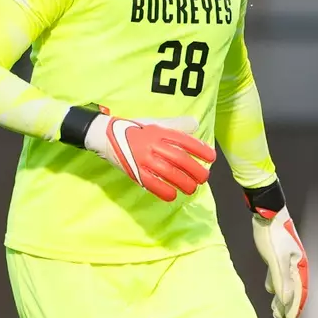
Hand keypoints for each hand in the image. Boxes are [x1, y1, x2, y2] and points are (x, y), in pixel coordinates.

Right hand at [83, 113, 214, 202]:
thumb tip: (196, 124)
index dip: (201, 150)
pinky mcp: (135, 172)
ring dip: (184, 183)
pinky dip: (164, 192)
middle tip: (204, 178)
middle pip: (180, 159)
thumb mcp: (155, 122)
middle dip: (196, 170)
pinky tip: (173, 195)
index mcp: (160, 132)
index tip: (211, 158)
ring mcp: (144, 159)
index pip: (185, 141)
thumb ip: (176, 124)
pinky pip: (152, 184)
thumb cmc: (135, 129)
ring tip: (192, 189)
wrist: (106, 136)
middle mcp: (153, 145)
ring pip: (169, 174)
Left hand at [249, 196, 308, 317]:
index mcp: (298, 265)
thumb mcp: (276, 259)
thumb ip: (281, 280)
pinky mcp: (276, 254)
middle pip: (293, 288)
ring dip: (280, 296)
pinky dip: (274, 283)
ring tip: (274, 308)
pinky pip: (277, 274)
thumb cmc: (272, 234)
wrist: (267, 212)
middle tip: (279, 317)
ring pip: (285, 282)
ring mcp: (286, 259)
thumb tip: (285, 300)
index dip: (294, 306)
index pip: (298, 291)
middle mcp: (295, 263)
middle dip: (287, 304)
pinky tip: (270, 289)